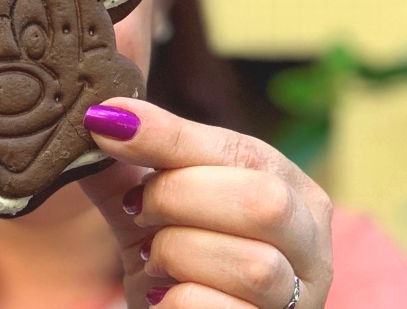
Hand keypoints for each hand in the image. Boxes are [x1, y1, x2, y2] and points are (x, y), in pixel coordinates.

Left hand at [79, 98, 332, 308]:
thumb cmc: (177, 263)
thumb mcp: (155, 209)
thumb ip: (129, 165)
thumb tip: (96, 115)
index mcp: (292, 189)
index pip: (239, 150)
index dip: (169, 135)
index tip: (108, 123)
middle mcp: (310, 244)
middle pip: (264, 202)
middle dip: (180, 197)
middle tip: (138, 209)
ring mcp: (298, 299)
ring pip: (253, 264)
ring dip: (178, 252)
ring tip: (152, 257)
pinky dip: (176, 301)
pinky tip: (162, 296)